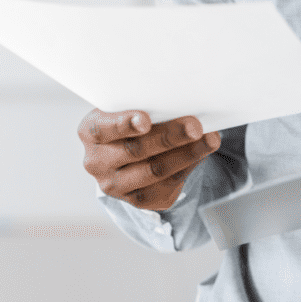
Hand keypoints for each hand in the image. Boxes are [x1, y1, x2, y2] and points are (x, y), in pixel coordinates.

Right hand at [78, 109, 220, 210]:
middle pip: (136, 150)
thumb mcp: (127, 107)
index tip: (145, 121)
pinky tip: (203, 152)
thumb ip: (144, 105)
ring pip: (156, 170)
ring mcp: (117, 186)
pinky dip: (190, 165)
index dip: (125, 124)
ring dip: (188, 153)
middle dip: (170, 137)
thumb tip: (180, 101)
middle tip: (195, 126)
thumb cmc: (132, 119)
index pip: (104, 128)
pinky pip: (169, 184)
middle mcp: (97, 162)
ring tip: (210, 139)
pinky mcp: (140, 200)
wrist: (129, 150)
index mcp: (90, 132)